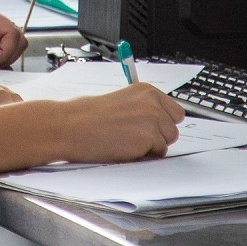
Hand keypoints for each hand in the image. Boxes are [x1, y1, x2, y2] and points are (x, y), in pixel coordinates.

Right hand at [49, 84, 185, 163]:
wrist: (71, 126)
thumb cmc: (88, 116)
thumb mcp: (121, 101)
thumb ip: (143, 108)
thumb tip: (160, 124)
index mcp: (146, 90)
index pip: (175, 112)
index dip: (162, 123)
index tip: (149, 128)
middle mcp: (153, 102)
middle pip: (173, 129)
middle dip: (158, 136)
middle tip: (133, 136)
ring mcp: (152, 119)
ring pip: (167, 142)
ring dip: (151, 147)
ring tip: (126, 141)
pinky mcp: (148, 137)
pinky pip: (157, 154)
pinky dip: (143, 156)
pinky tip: (124, 147)